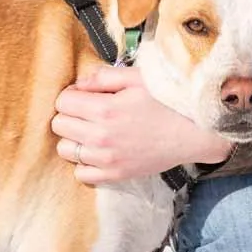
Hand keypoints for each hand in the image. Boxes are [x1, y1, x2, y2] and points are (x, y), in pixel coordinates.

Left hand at [52, 65, 232, 184]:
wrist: (193, 133)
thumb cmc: (167, 101)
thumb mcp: (138, 78)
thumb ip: (104, 76)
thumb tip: (78, 84)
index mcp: (105, 109)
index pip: (63, 101)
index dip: (72, 95)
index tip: (86, 96)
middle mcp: (101, 137)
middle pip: (59, 125)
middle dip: (71, 114)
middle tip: (90, 111)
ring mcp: (106, 159)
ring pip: (65, 149)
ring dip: (75, 138)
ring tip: (94, 131)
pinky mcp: (114, 175)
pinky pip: (80, 173)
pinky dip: (85, 162)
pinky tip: (100, 150)